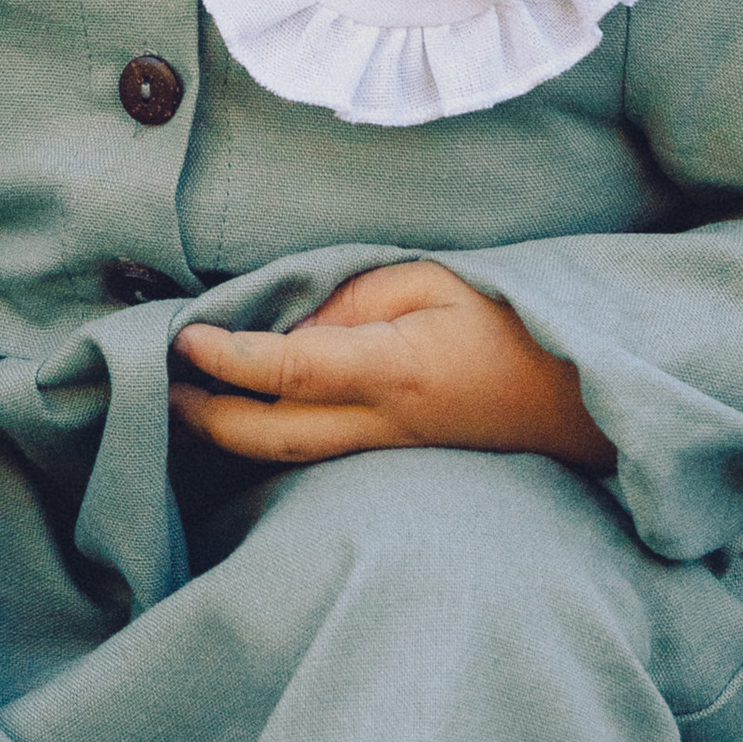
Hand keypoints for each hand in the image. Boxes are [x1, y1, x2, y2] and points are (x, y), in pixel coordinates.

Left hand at [170, 261, 613, 472]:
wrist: (580, 393)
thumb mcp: (432, 281)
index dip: (228, 358)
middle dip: (206, 418)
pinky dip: (272, 441)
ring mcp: (390, 452)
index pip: (289, 369)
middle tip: (162, 388)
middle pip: (272, 436)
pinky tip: (246, 422)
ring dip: (231, 437)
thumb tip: (288, 327)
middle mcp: (385, 423)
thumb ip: (353, 301)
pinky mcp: (396, 460)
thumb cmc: (509, 319)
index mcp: (394, 369)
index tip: (184, 338)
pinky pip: (320, 456)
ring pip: (290, 457)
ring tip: (186, 407)